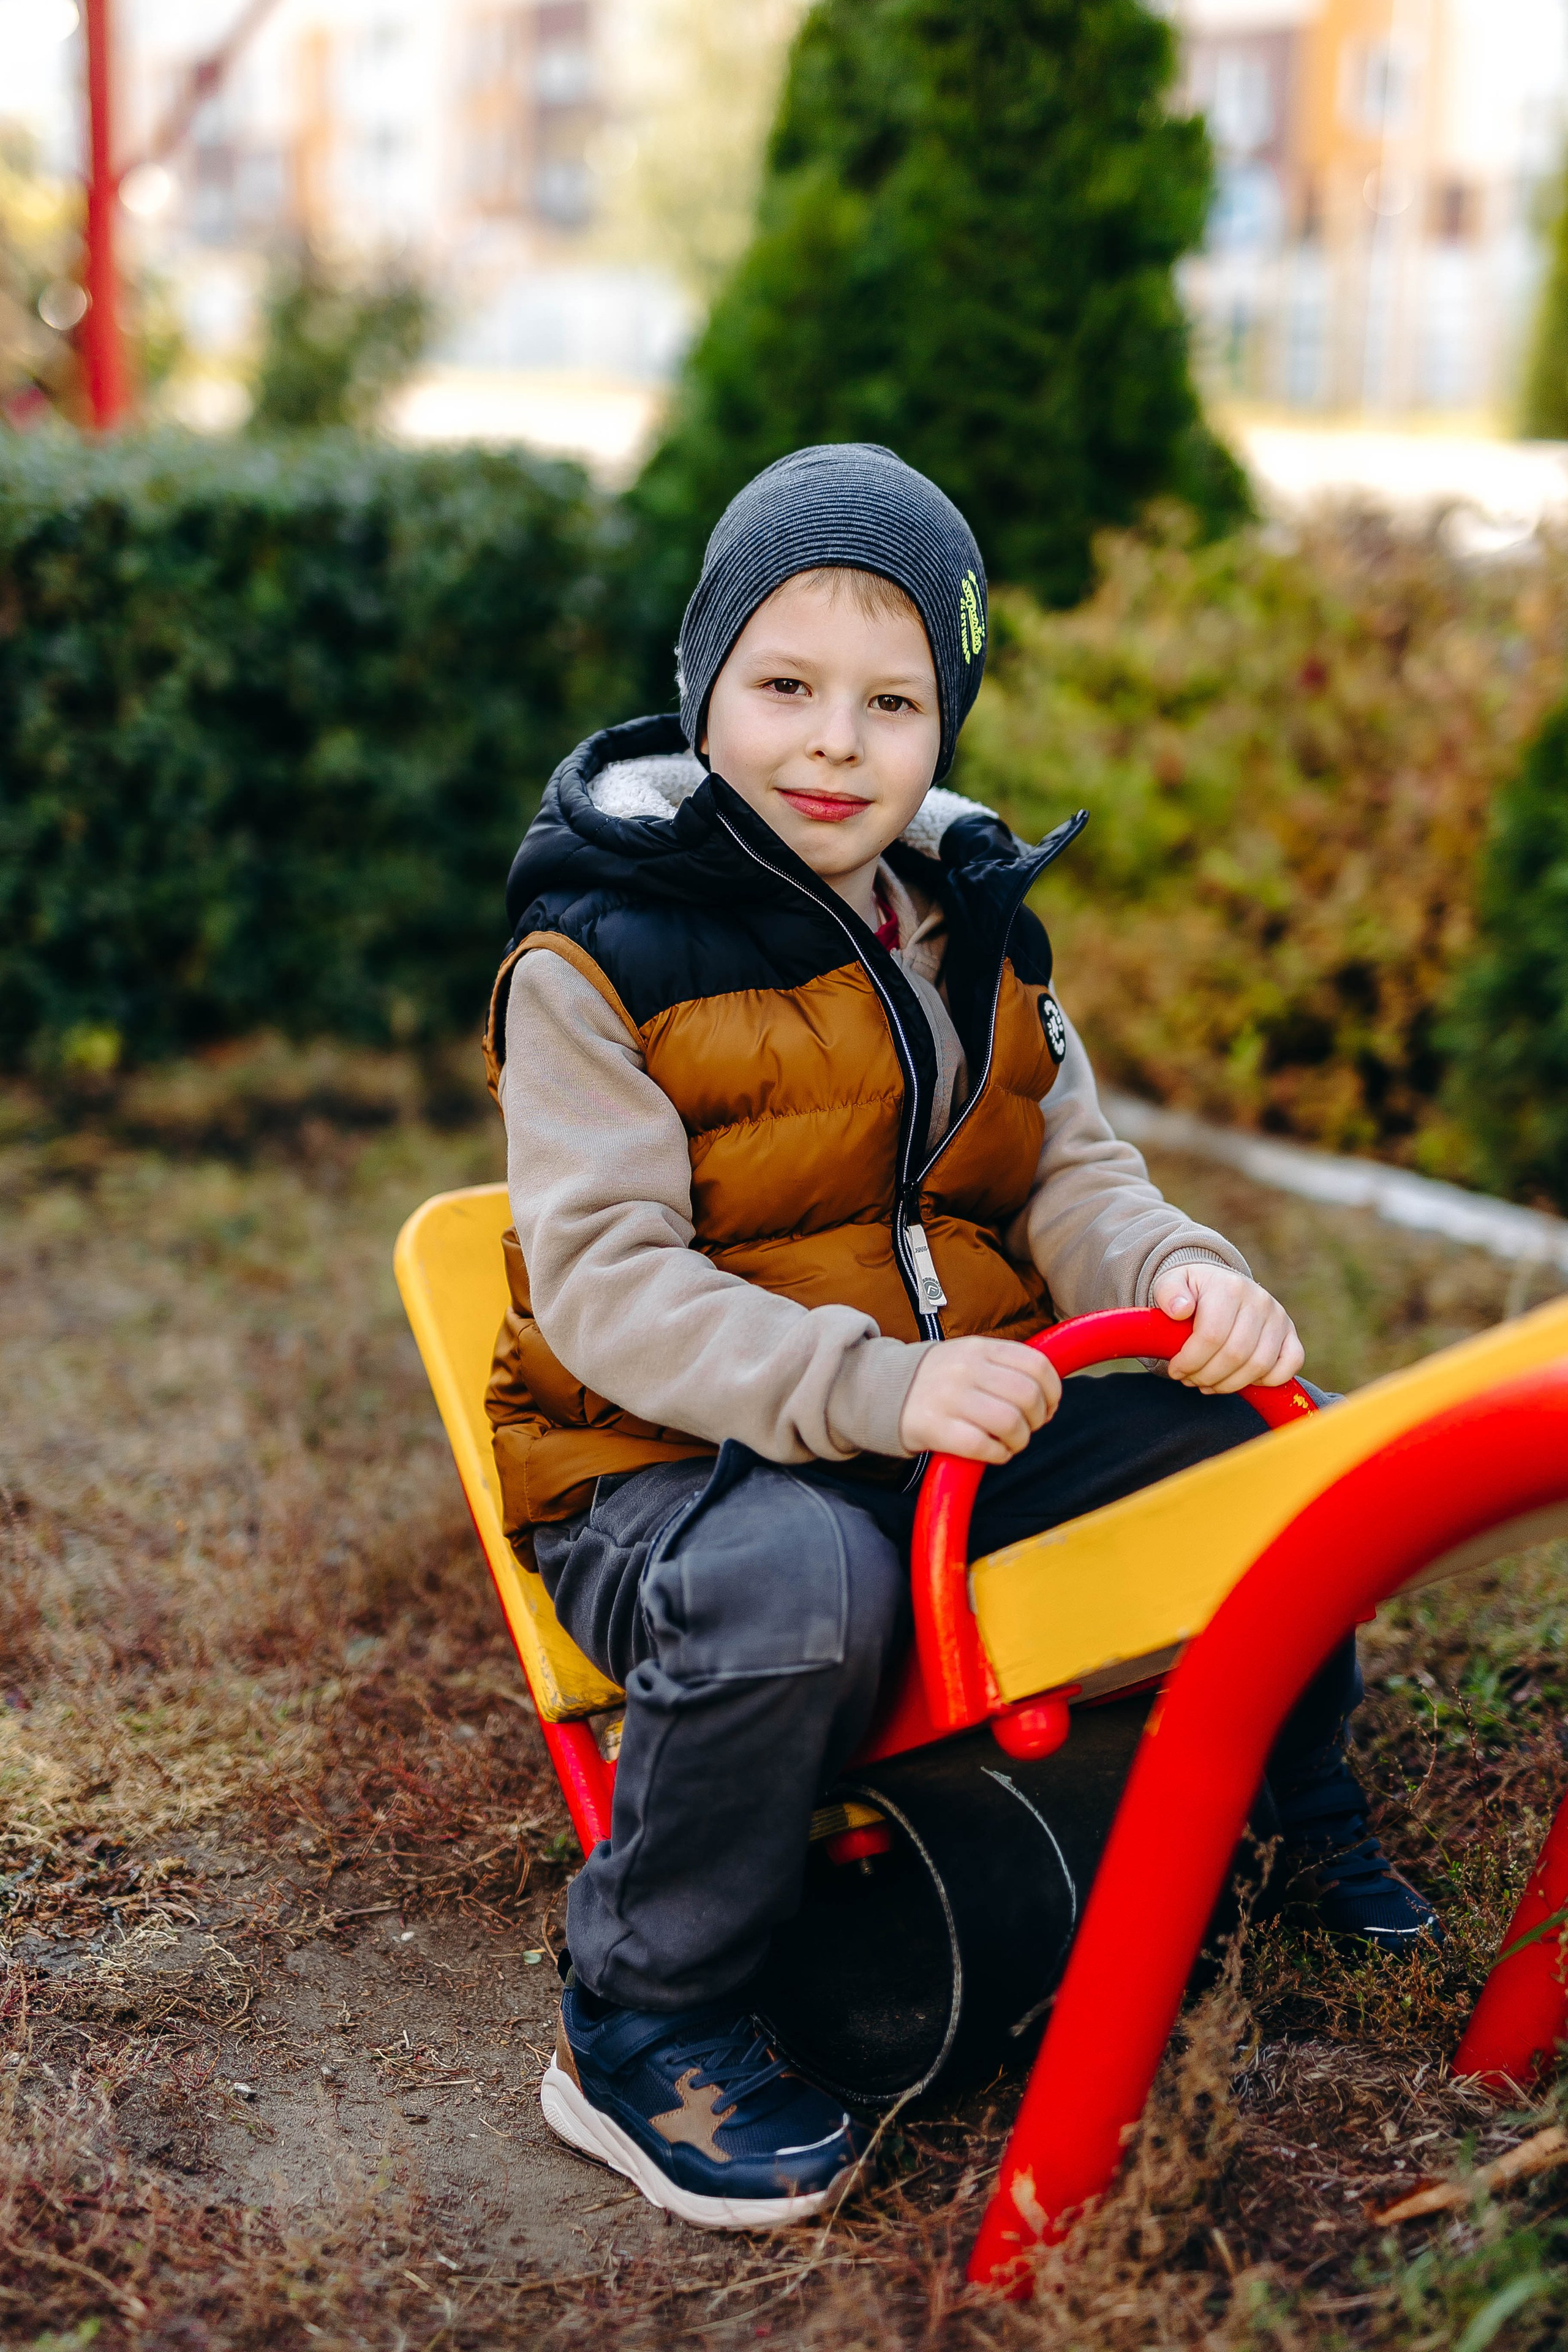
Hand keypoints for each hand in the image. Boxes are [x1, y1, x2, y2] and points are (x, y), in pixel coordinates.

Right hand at [898, 1336, 1062, 1462]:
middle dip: (1037, 1419)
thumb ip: (1005, 1366)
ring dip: (1019, 1441)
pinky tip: (992, 1452)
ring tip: (1009, 1443)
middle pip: (1028, 1396)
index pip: (1037, 1365)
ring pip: (1010, 1423)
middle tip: (1028, 1428)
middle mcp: (966, 1369)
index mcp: (979, 1347)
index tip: (1048, 1406)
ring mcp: (949, 1398)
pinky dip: (997, 1455)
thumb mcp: (969, 1356)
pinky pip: (983, 1447)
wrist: (881, 1389)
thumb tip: (1048, 1393)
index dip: (1053, 1391)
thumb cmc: (937, 1379)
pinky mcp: (934, 1427)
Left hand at [1149, 1264, 1303, 1392]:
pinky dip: (1267, 1381)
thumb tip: (1180, 1310)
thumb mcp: (1170, 1283)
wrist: (1218, 1284)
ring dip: (1229, 1384)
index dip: (1191, 1360)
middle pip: (1235, 1354)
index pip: (1212, 1335)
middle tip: (1190, 1380)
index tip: (1176, 1370)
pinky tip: (1240, 1379)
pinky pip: (1290, 1365)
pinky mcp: (1290, 1334)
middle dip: (1207, 1376)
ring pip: (1259, 1365)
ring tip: (1208, 1383)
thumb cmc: (1192, 1290)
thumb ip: (1169, 1293)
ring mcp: (1278, 1317)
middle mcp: (1259, 1300)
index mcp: (1229, 1287)